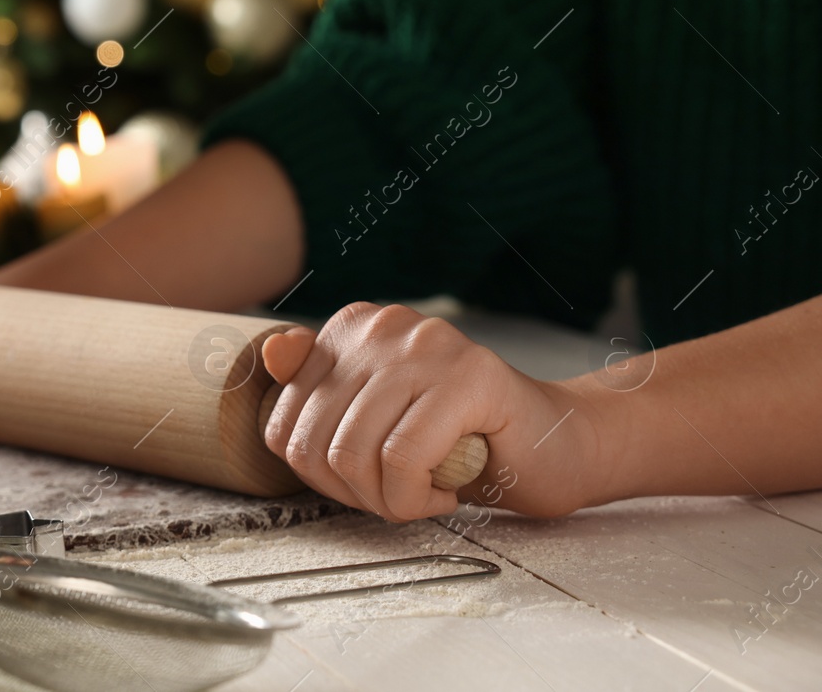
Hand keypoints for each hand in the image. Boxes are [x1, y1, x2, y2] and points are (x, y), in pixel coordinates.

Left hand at [260, 302, 604, 521]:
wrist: (554, 446)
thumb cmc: (458, 439)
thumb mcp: (372, 421)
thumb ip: (318, 393)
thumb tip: (272, 352)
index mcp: (352, 328)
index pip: (285, 421)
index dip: (317, 476)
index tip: (360, 483)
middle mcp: (385, 326)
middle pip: (315, 441)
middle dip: (351, 493)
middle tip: (394, 499)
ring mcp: (429, 346)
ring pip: (353, 452)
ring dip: (385, 501)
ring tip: (420, 496)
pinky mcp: (470, 377)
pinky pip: (402, 458)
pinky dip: (415, 498)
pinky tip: (443, 492)